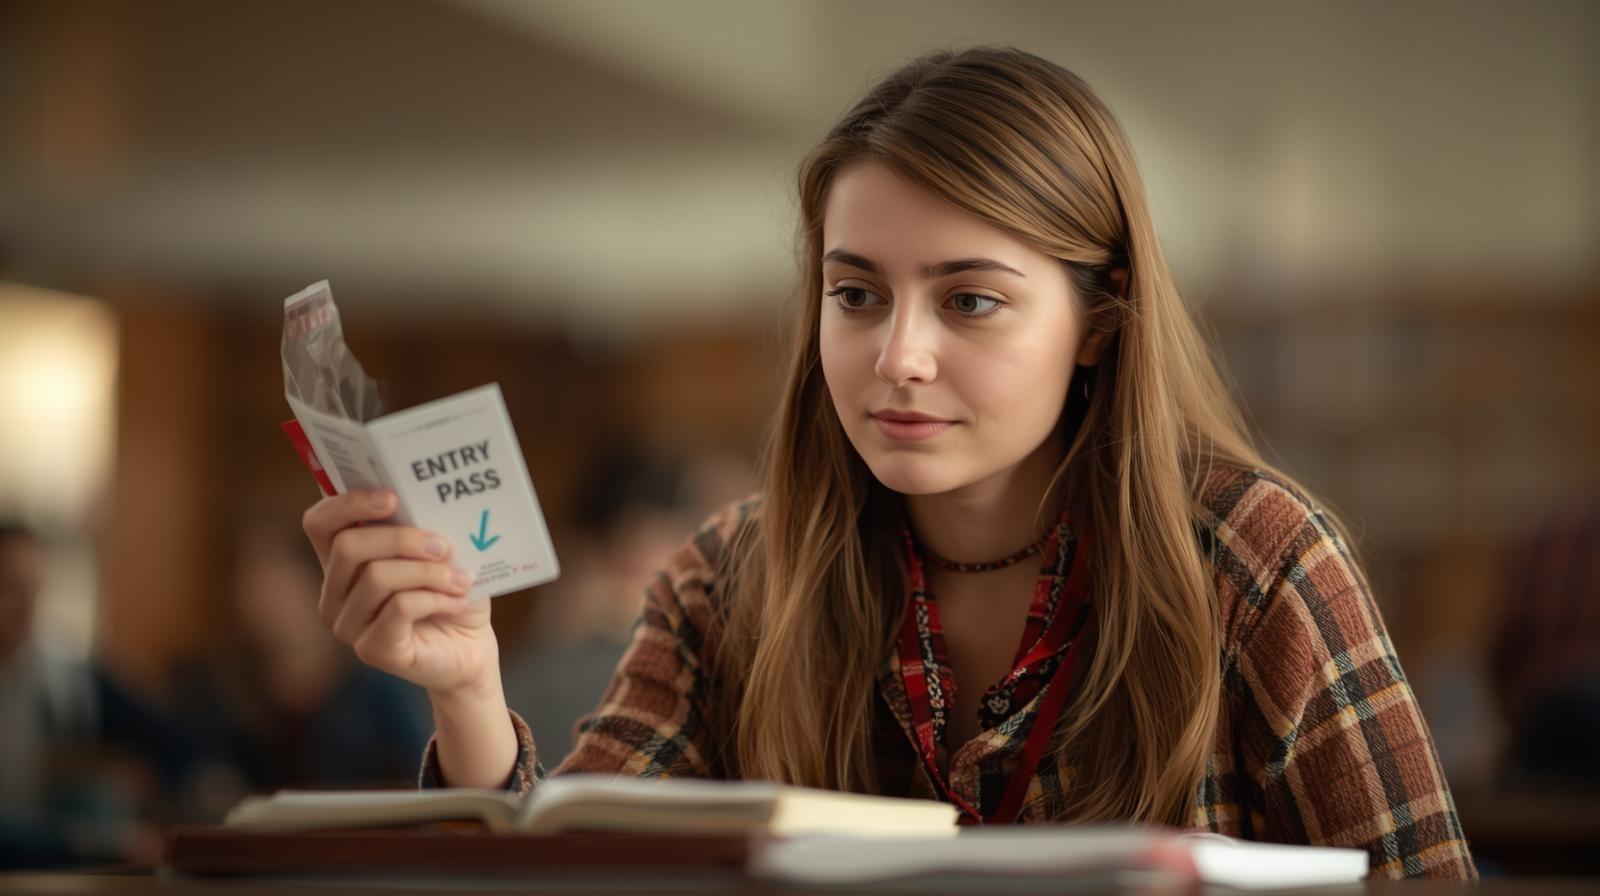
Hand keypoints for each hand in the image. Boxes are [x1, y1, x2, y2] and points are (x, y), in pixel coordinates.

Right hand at [302, 489, 497, 696]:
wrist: (472, 647)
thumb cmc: (452, 591)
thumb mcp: (439, 550)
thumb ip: (422, 525)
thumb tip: (425, 499)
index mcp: (343, 560)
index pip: (319, 523)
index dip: (348, 504)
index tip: (393, 498)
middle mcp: (334, 593)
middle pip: (348, 547)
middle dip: (402, 539)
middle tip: (444, 546)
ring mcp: (348, 625)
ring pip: (377, 578)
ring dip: (429, 572)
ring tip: (461, 579)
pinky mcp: (373, 650)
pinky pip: (399, 608)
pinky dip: (436, 598)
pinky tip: (457, 601)